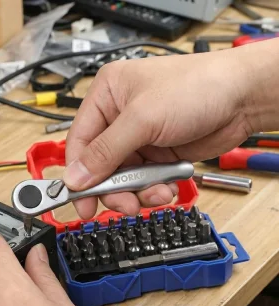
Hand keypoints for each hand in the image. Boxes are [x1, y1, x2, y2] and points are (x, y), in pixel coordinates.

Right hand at [63, 41, 278, 219]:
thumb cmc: (197, 87)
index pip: (79, 141)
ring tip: (154, 194)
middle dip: (112, 188)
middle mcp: (118, 118)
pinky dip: (153, 190)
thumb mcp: (143, 119)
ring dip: (137, 192)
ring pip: (122, 178)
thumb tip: (77, 177)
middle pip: (99, 165)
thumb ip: (106, 151)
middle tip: (123, 204)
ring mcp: (138, 138)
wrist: (243, 98)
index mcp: (106, 95)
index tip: (81, 199)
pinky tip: (166, 187)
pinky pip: (144, 182)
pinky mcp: (156, 155)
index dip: (78, 173)